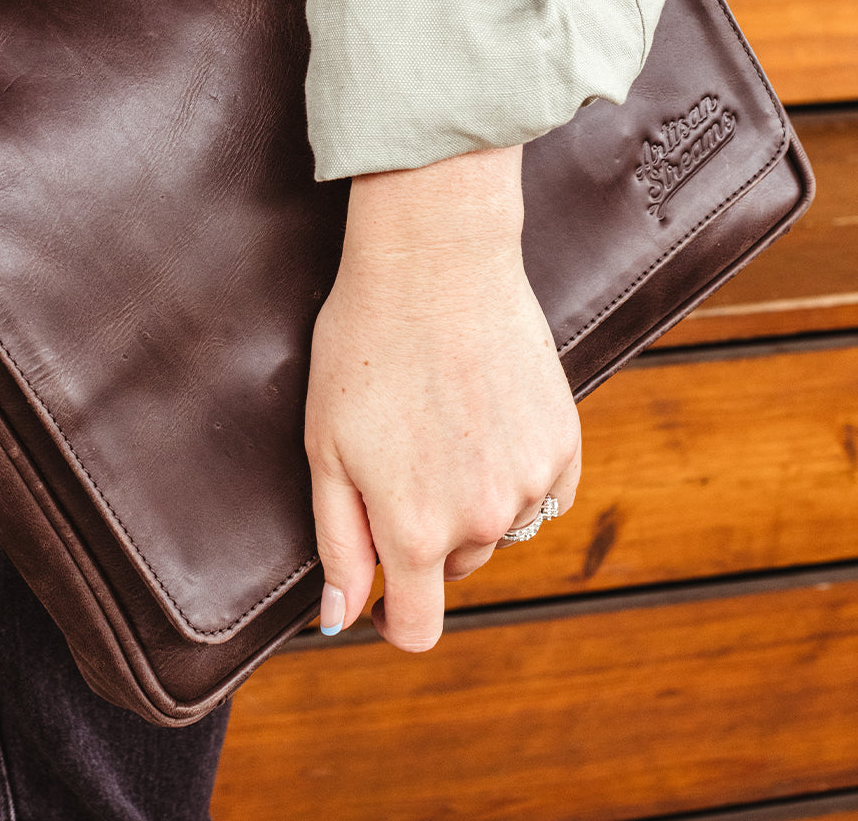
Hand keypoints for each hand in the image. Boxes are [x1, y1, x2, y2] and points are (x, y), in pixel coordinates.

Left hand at [305, 144, 580, 650]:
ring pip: (500, 526)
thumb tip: (342, 616)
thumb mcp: (325, 447)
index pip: (418, 626)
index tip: (382, 598)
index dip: (393, 621)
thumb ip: (339, 542)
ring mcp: (531, 482)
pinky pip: (544, 491)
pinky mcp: (565, 441)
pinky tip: (486, 418)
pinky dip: (518, 474)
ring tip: (441, 423)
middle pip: (455, 565)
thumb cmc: (363, 347)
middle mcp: (483, 520)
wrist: (435, 264)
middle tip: (399, 455)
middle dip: (427, 534)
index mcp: (415, 530)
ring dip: (474, 501)